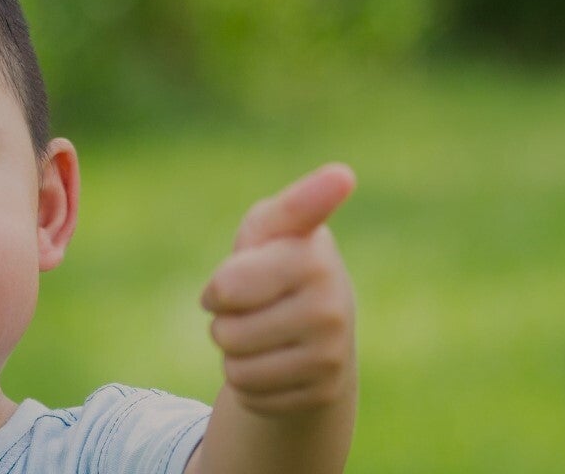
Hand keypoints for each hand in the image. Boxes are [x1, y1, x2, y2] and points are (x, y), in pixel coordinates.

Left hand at [201, 163, 357, 415]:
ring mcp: (333, 345)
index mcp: (311, 248)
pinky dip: (247, 380)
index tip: (341, 175)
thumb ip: (273, 217)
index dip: (317, 195)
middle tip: (251, 306)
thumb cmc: (275, 272)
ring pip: (233, 356)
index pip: (298, 218)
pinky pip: (248, 389)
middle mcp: (332, 294)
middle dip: (222, 314)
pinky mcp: (325, 388)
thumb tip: (342, 177)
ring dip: (232, 349)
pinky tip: (275, 363)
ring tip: (262, 333)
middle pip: (225, 312)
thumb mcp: (266, 237)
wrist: (315, 343)